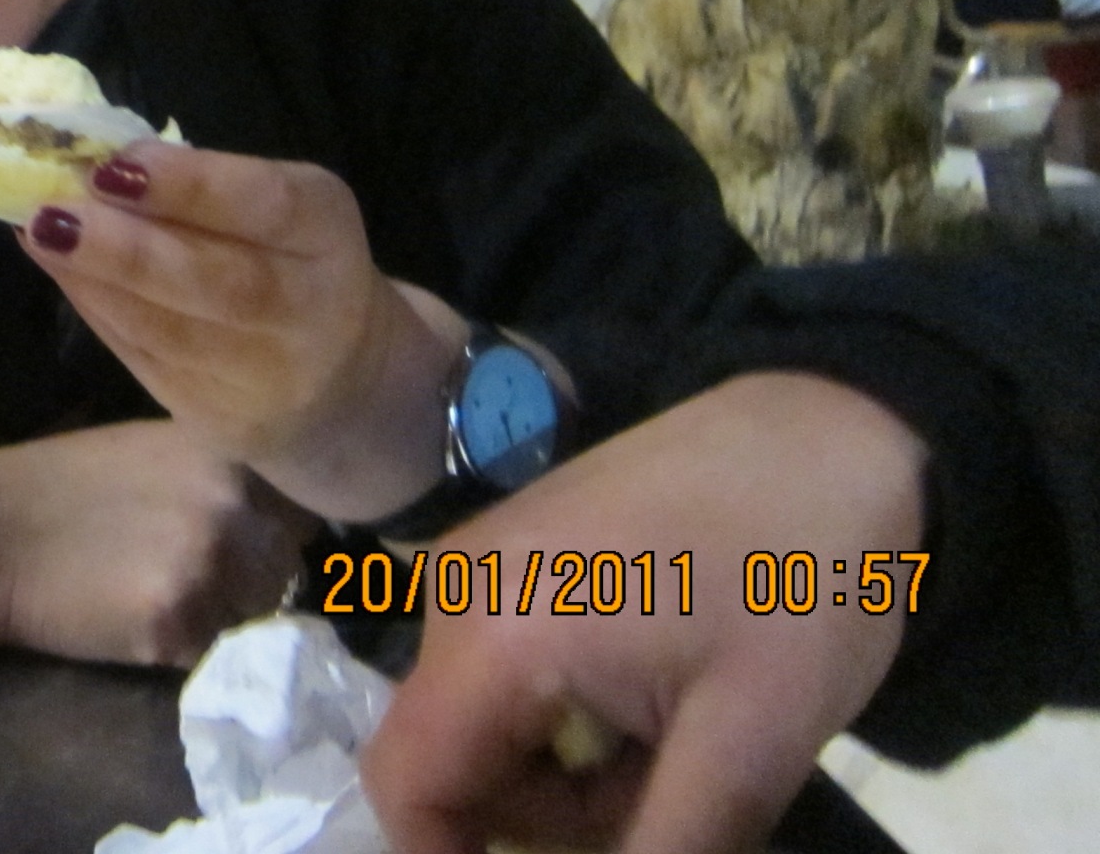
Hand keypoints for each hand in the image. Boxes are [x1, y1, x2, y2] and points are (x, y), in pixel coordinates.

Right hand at [0, 419, 313, 667]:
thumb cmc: (66, 481)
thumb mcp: (158, 450)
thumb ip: (222, 475)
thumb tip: (279, 512)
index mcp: (231, 455)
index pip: (305, 508)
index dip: (279, 531)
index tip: (252, 542)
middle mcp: (232, 507)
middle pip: (287, 568)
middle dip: (253, 579)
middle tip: (195, 578)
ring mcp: (207, 568)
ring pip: (256, 616)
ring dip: (225, 617)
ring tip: (166, 599)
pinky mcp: (175, 625)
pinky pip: (212, 650)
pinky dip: (187, 646)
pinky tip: (142, 622)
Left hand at [16, 142, 463, 520]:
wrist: (349, 385)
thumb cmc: (292, 265)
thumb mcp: (277, 210)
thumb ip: (207, 186)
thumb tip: (96, 159)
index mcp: (328, 232)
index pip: (266, 206)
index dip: (189, 185)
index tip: (112, 166)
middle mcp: (312, 312)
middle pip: (220, 284)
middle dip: (127, 249)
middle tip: (52, 215)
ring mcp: (269, 379)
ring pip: (170, 331)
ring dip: (94, 281)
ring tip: (40, 234)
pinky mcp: (223, 422)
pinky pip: (146, 362)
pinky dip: (98, 312)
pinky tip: (63, 274)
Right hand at [362, 372, 926, 853]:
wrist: (835, 431)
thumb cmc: (798, 582)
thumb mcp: (749, 748)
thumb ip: (663, 852)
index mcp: (492, 633)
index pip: (407, 786)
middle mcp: (455, 592)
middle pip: (450, 765)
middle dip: (541, 825)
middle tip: (663, 816)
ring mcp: (482, 566)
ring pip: (482, 727)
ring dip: (563, 781)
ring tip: (679, 757)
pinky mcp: (515, 557)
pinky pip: (505, 678)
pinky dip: (567, 727)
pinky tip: (654, 708)